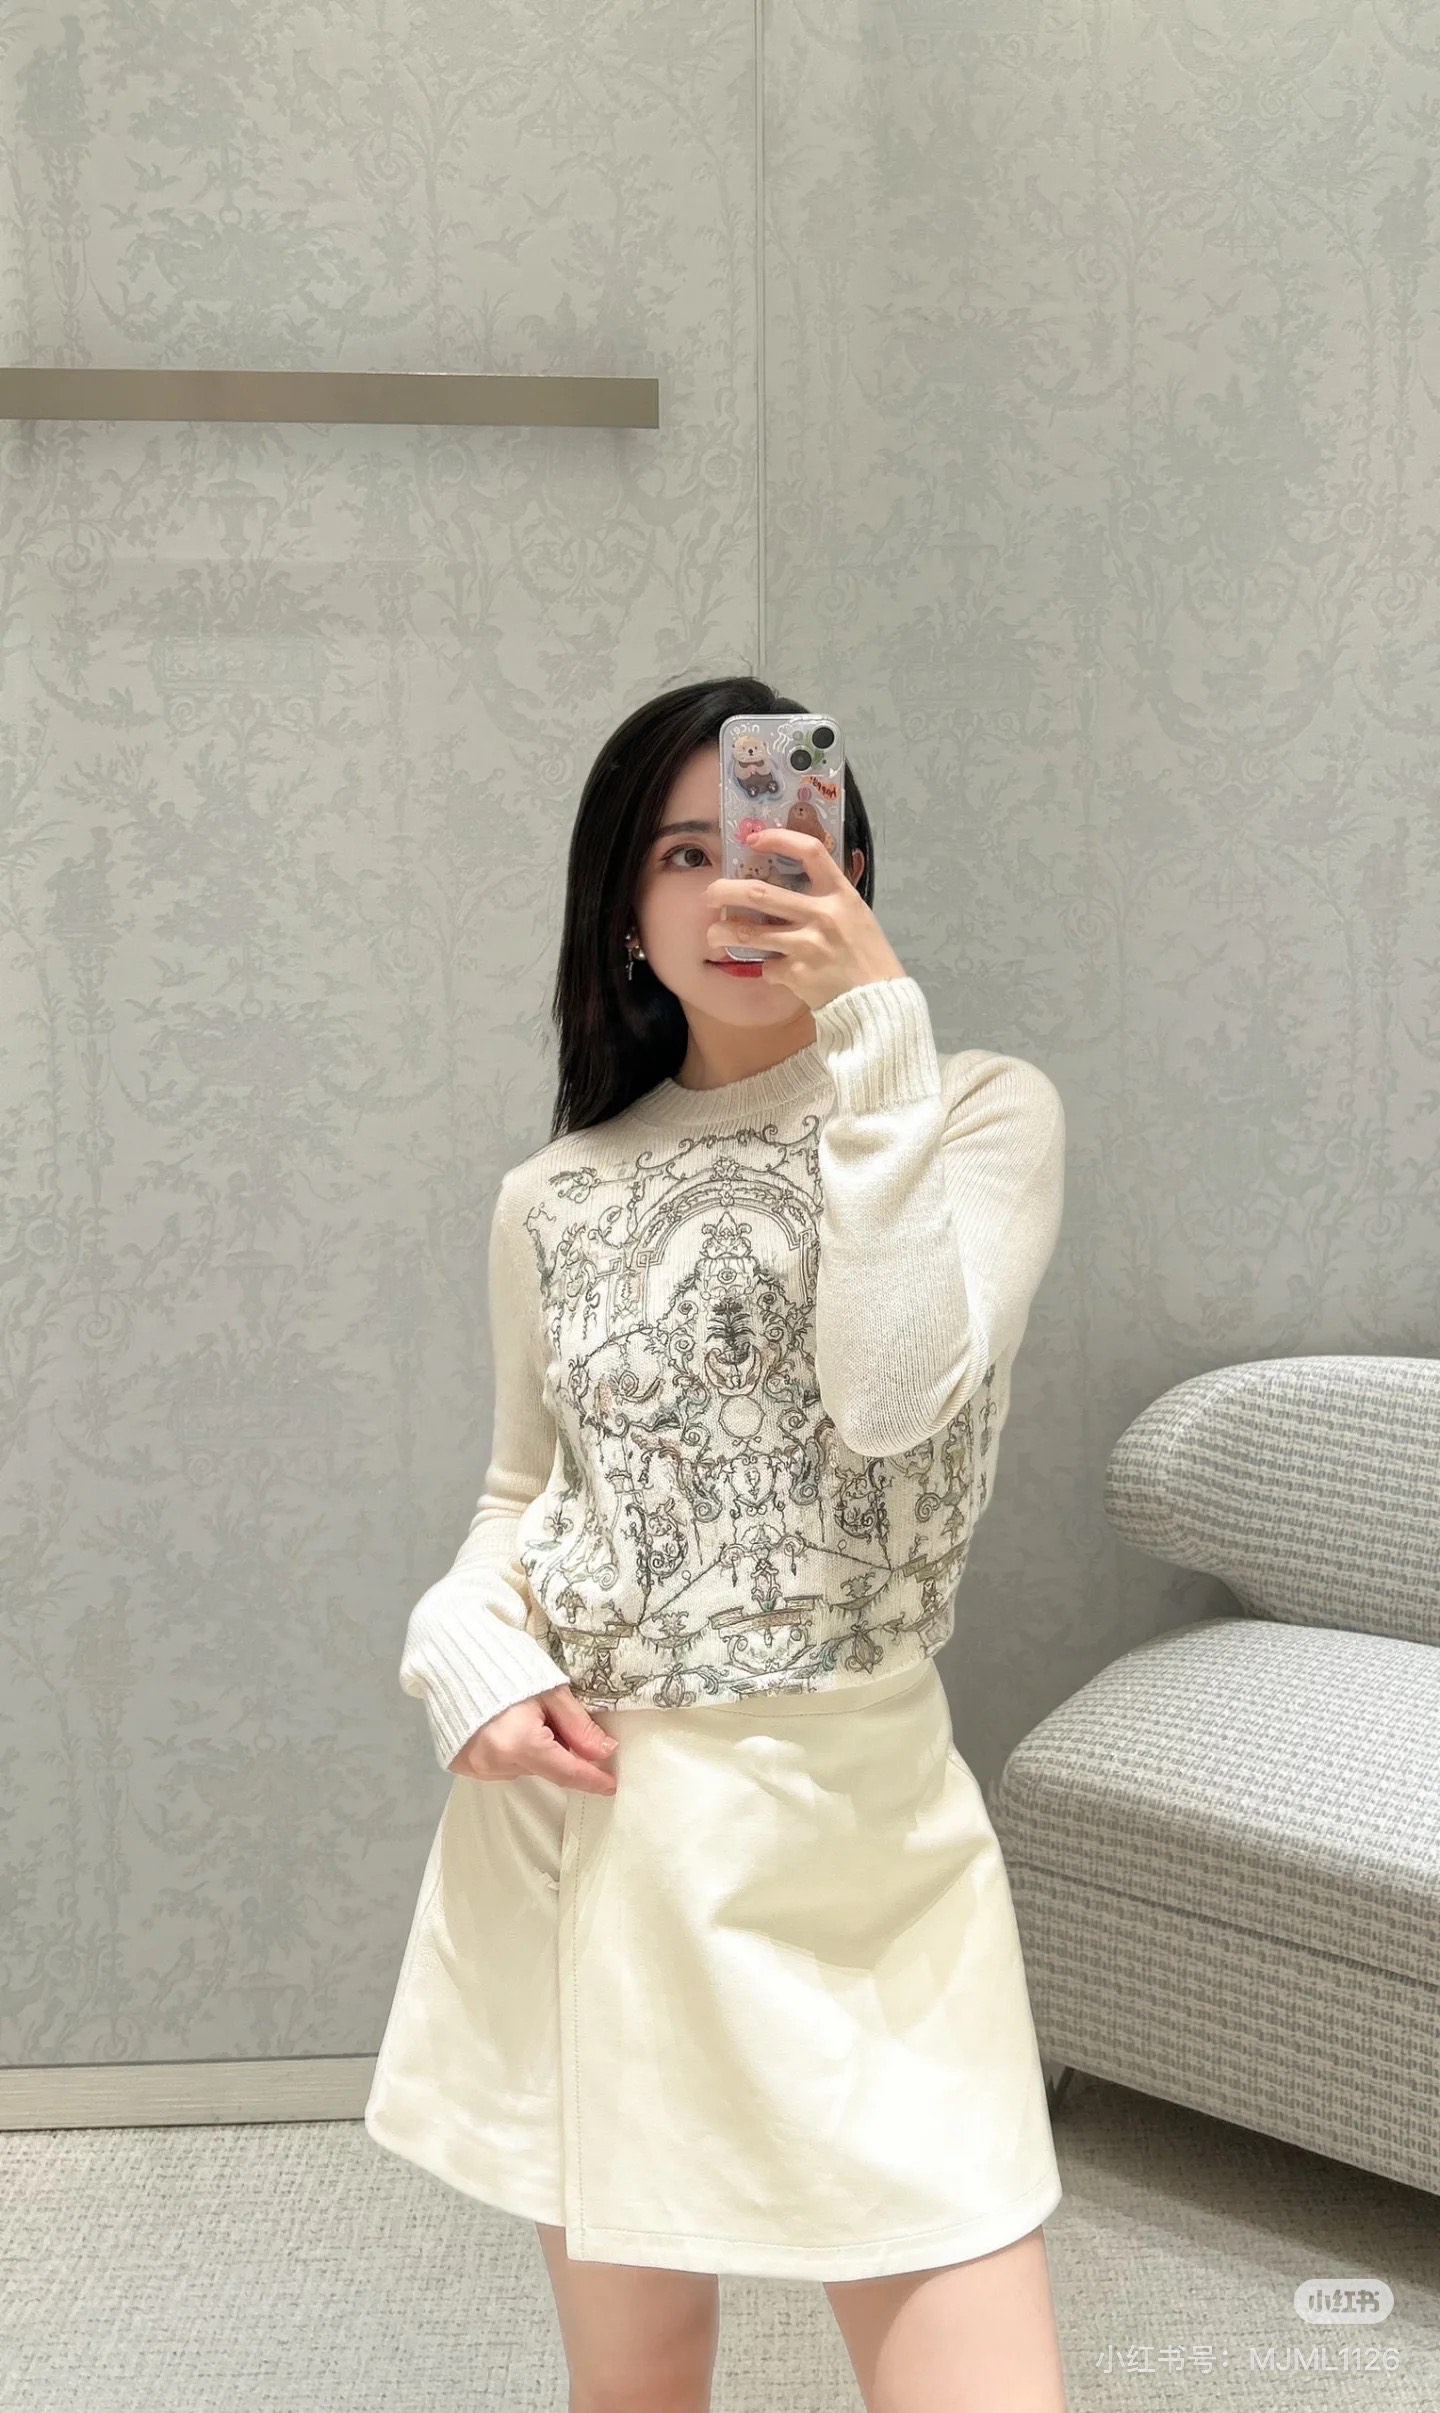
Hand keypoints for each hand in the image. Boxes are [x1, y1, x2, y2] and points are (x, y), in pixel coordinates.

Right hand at [448, 1683, 619, 1792]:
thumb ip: (578, 1726)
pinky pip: (500, 1767)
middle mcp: (495, 1762)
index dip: (592, 1779)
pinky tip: (505, 1728)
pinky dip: (511, 1753)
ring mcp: (476, 1767)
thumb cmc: (505, 1667)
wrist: (453, 1658)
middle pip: (544, 1769)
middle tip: (557, 1723)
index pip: (566, 1772)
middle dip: (560, 1753)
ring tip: (525, 1718)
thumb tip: (604, 1751)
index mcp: (520, 1742)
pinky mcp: (463, 1765)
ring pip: (523, 1769)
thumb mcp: (551, 1692)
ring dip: (534, 1752)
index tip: (610, 1785)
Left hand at [705, 827, 906, 1011]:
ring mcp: (807, 945)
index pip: (810, 853)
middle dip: (726, 891)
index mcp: (841, 895)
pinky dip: (768, 969)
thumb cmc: (866, 956)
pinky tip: (776, 972)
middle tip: (710, 893)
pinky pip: (767, 967)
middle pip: (761, 894)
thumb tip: (789, 881)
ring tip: (713, 935)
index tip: (754, 838)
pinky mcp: (797, 974)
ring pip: (749, 932)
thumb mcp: (856, 916)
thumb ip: (827, 898)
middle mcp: (822, 915)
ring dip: (723, 932)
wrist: (876, 1002)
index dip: (779, 839)